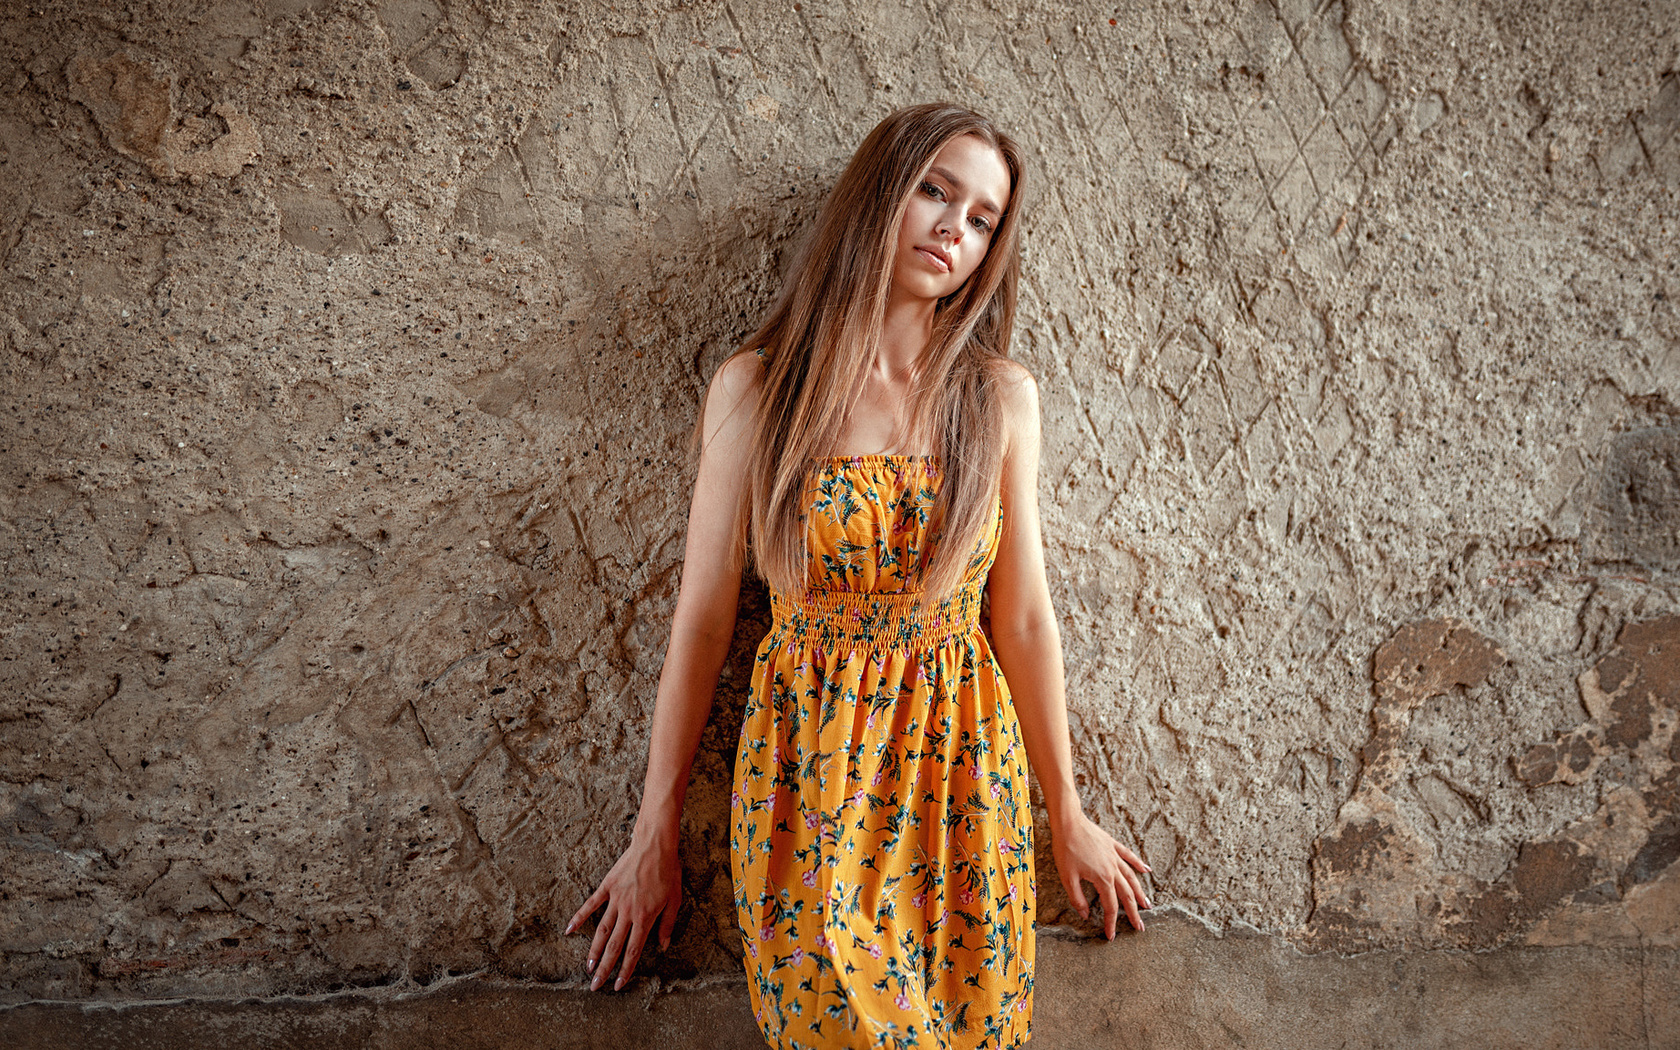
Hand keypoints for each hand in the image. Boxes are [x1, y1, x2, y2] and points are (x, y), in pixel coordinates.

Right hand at [564, 827, 681, 990]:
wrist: (655, 845)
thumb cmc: (668, 872)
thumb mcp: (675, 900)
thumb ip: (667, 925)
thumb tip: (663, 946)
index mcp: (645, 917)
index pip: (633, 950)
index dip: (625, 970)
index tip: (617, 986)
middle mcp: (628, 911)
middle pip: (614, 946)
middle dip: (605, 968)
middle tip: (594, 985)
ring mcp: (616, 899)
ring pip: (601, 930)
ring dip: (594, 950)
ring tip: (587, 967)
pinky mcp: (608, 886)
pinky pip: (591, 904)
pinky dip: (579, 917)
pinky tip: (569, 930)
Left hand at [1051, 811, 1151, 937]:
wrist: (1068, 822)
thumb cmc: (1065, 849)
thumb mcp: (1067, 878)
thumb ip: (1077, 899)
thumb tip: (1086, 915)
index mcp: (1102, 879)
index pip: (1111, 906)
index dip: (1111, 922)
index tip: (1111, 936)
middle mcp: (1113, 869)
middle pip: (1127, 895)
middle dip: (1134, 913)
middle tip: (1140, 927)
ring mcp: (1114, 856)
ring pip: (1132, 878)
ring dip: (1140, 893)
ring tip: (1148, 905)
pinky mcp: (1112, 845)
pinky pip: (1129, 856)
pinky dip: (1138, 864)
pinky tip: (1147, 870)